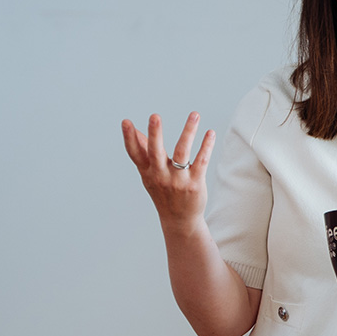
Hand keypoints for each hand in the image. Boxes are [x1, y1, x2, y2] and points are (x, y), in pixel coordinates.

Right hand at [122, 112, 214, 231]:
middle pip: (156, 152)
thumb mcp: (150, 175)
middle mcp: (160, 175)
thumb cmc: (164, 194)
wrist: (179, 221)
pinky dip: (206, 146)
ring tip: (194, 114)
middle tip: (154, 116)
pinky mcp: (194, 183)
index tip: (126, 122)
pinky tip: (210, 132)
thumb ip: (144, 153)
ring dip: (188, 131)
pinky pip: (201, 160)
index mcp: (147, 172)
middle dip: (155, 134)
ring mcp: (178, 179)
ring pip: (182, 151)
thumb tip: (136, 131)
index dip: (129, 138)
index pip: (135, 154)